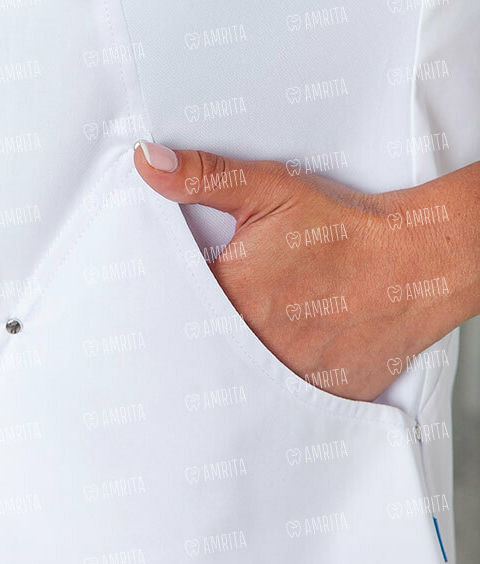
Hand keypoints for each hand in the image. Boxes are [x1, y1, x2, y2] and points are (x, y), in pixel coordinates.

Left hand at [133, 140, 479, 400]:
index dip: (172, 299)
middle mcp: (258, 344)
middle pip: (208, 346)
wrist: (415, 261)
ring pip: (245, 378)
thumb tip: (148, 162)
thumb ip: (201, 178)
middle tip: (223, 312)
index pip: (177, 307)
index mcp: (232, 295)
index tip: (177, 293)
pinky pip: (287, 400)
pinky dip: (281, 383)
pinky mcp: (326, 397)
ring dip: (240, 360)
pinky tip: (286, 357)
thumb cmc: (343, 226)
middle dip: (205, 331)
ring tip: (259, 332)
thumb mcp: (266, 188)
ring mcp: (294, 377)